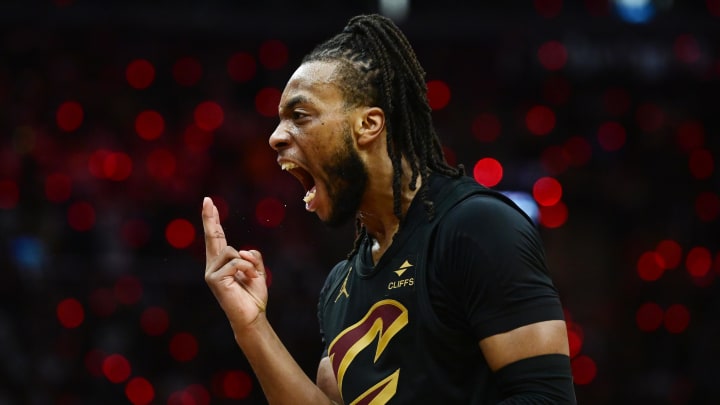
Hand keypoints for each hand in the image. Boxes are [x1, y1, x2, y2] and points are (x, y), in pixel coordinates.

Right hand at [202, 197, 267, 329]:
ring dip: (248, 264)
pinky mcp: (214, 279)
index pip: (217, 238)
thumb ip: (252, 257)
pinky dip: (247, 270)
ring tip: (249, 277)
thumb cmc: (253, 296)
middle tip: (207, 199)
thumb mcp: (257, 271)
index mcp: (222, 263)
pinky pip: (236, 262)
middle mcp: (213, 266)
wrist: (252, 316)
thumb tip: (244, 251)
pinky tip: (247, 280)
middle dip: (210, 218)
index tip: (209, 204)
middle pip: (213, 236)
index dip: (212, 220)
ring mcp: (211, 272)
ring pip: (233, 252)